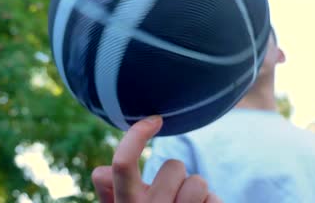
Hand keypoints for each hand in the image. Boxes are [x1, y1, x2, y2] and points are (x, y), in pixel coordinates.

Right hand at [92, 116, 221, 202]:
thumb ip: (111, 196)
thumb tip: (100, 172)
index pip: (122, 164)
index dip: (136, 136)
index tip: (154, 120)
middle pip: (173, 166)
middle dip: (176, 180)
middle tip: (171, 200)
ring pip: (197, 181)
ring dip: (197, 194)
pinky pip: (215, 198)